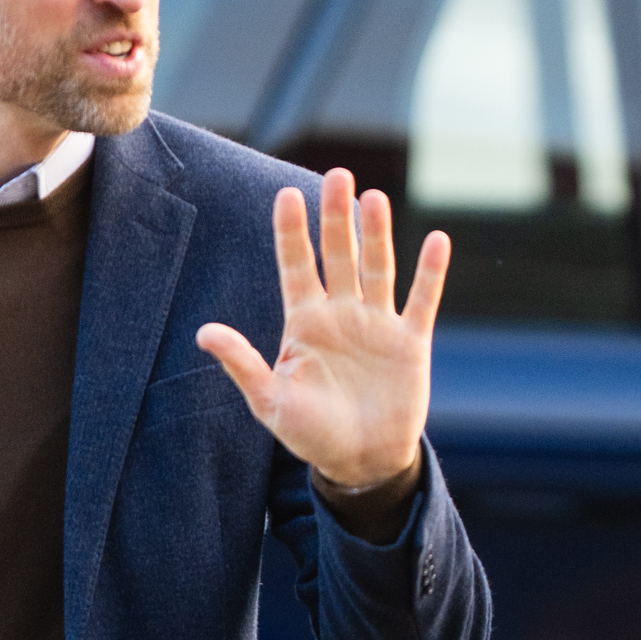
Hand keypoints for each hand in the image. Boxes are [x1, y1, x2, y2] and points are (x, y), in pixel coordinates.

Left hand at [195, 168, 447, 492]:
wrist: (361, 462)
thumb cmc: (311, 434)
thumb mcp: (270, 401)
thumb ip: (242, 364)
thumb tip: (203, 333)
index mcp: (304, 322)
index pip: (295, 266)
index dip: (291, 232)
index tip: (285, 195)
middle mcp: (341, 313)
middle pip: (338, 254)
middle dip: (336, 217)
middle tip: (337, 176)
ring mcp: (377, 324)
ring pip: (377, 268)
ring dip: (376, 234)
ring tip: (372, 199)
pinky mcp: (409, 342)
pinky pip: (421, 300)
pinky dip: (430, 273)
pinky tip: (437, 241)